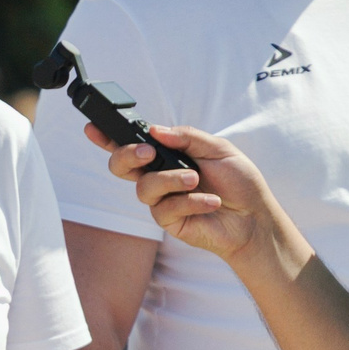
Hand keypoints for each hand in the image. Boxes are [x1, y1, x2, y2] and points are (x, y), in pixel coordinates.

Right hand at [88, 123, 281, 264]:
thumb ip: (187, 137)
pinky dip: (190, 202)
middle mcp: (158, 177)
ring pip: (144, 188)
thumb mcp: (218, 149)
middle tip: (148, 153)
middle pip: (121, 166)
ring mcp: (161, 200)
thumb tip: (155, 130)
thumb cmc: (239, 182)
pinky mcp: (169, 221)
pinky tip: (211, 202)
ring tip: (195, 179)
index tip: (93, 127)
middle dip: (126, 155)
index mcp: (167, 156)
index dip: (107, 138)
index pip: (131, 145)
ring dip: (170, 180)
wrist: (255, 217)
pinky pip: (165, 209)